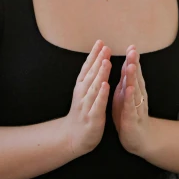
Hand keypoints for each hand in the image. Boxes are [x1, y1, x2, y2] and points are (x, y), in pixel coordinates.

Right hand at [62, 40, 110, 156]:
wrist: (73, 137)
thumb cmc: (82, 112)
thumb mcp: (84, 92)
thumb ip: (91, 77)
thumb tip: (98, 58)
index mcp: (82, 87)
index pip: (88, 68)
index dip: (94, 55)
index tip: (100, 42)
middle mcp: (83, 94)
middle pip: (91, 74)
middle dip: (98, 60)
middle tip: (105, 47)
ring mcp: (86, 106)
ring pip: (94, 87)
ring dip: (100, 74)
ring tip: (106, 62)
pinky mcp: (92, 118)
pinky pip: (97, 105)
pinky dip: (101, 95)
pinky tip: (105, 86)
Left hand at [112, 45, 150, 155]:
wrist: (139, 139)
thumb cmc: (129, 115)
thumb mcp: (125, 95)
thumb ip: (126, 80)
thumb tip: (126, 63)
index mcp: (133, 89)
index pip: (132, 72)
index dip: (132, 59)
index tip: (131, 46)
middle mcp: (137, 96)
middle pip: (135, 77)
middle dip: (133, 64)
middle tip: (133, 50)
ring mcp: (136, 107)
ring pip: (135, 90)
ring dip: (133, 77)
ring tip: (131, 65)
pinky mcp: (132, 118)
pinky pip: (131, 106)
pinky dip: (130, 98)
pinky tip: (129, 90)